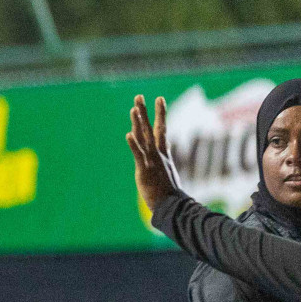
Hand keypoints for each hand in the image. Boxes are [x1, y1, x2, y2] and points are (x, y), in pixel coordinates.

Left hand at [126, 94, 184, 214]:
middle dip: (146, 112)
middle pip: (151, 128)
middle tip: (140, 96)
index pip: (161, 129)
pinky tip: (128, 135)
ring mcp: (152, 161)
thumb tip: (164, 155)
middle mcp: (158, 154)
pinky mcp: (145, 171)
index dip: (159, 114)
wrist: (172, 205)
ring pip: (144, 138)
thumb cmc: (168, 192)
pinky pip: (139, 155)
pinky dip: (134, 145)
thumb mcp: (165, 172)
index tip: (159, 99)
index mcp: (162, 154)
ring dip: (139, 123)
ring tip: (133, 108)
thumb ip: (163, 161)